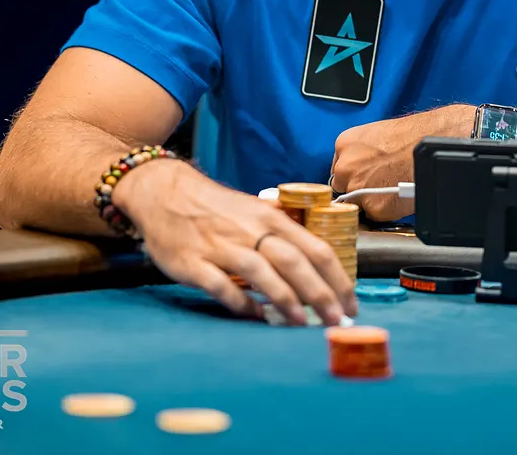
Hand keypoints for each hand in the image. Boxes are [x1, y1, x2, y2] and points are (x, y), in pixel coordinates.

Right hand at [113, 158, 358, 324]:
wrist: (165, 192)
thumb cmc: (218, 209)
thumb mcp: (257, 213)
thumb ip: (283, 238)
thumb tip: (316, 273)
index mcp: (272, 218)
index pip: (316, 249)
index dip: (338, 278)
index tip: (351, 303)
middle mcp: (251, 231)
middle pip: (294, 262)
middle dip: (320, 294)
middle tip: (337, 320)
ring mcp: (221, 247)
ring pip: (261, 273)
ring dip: (285, 300)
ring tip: (302, 323)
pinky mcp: (192, 263)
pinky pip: (220, 286)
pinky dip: (239, 302)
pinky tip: (254, 316)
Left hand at [331, 105, 474, 219]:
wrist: (437, 144)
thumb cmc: (417, 135)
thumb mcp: (379, 135)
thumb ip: (364, 153)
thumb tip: (364, 167)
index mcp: (345, 143)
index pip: (340, 167)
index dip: (356, 173)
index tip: (366, 175)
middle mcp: (346, 166)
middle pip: (344, 186)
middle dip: (359, 187)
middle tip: (380, 183)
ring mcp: (358, 187)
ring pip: (357, 203)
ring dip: (371, 200)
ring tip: (392, 189)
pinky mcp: (374, 206)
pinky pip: (375, 214)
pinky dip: (386, 210)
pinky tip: (399, 196)